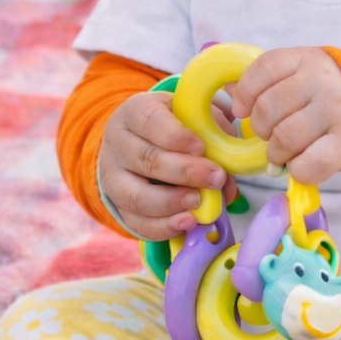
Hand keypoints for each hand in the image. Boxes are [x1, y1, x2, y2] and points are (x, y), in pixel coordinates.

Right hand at [99, 91, 237, 240]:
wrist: (139, 141)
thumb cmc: (173, 126)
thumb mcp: (192, 117)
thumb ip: (213, 137)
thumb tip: (228, 178)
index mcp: (134, 112)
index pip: (150, 121)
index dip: (176, 136)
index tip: (200, 147)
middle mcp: (117, 143)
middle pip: (145, 159)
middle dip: (184, 172)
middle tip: (214, 178)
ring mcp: (112, 177)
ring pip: (135, 195)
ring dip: (171, 202)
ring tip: (198, 202)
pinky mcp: (118, 206)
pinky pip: (136, 222)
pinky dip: (163, 226)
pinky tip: (187, 222)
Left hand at [231, 47, 340, 183]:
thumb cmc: (321, 91)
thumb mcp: (296, 72)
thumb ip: (264, 80)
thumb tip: (228, 91)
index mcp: (304, 59)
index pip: (263, 70)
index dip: (245, 93)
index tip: (242, 110)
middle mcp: (320, 82)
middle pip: (268, 109)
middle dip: (260, 128)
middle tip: (270, 133)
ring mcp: (335, 112)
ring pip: (285, 139)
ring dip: (275, 153)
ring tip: (282, 151)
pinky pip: (308, 164)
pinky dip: (296, 169)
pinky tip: (298, 163)